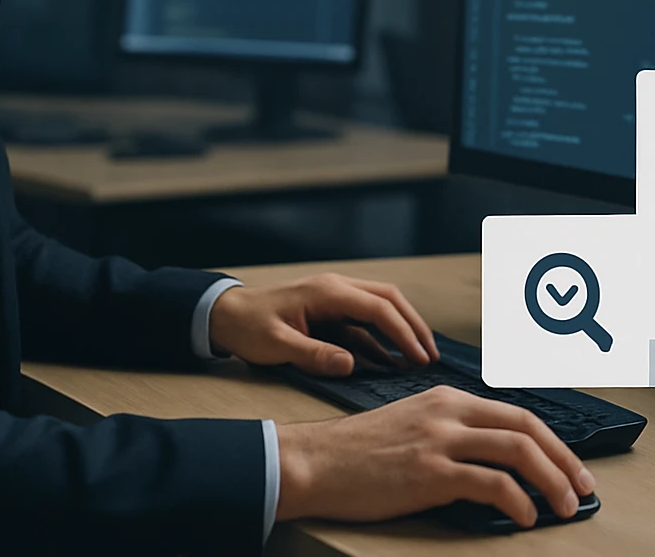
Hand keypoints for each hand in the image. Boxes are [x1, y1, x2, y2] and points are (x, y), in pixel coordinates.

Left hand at [207, 273, 438, 374]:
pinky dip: (381, 340)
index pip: (378, 308)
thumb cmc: (247, 325)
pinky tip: (390, 361)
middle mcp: (336, 289)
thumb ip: (314, 355)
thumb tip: (351, 364)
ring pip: (380, 308)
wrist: (225, 314)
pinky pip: (363, 324)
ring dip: (401, 330)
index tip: (418, 356)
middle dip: (413, 326)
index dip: (403, 332)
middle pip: (389, 300)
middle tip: (430, 355)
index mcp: (327, 292)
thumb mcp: (276, 344)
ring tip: (418, 358)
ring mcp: (335, 299)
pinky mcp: (331, 313)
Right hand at [275, 385, 596, 527]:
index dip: (553, 442)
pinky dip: (517, 501)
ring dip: (551, 481)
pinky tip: (524, 517)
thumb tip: (495, 463)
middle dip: (565, 460)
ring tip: (565, 507)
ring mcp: (439, 440)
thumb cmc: (357, 453)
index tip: (572, 467)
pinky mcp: (429, 472)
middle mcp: (448, 412)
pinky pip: (490, 483)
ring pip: (517, 450)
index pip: (517, 413)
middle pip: (527, 427)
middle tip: (583, 488)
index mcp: (447, 399)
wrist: (313, 462)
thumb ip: (452, 433)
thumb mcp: (411, 425)